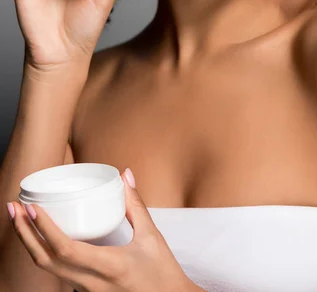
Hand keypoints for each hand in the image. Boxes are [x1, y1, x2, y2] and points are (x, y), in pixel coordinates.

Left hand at [6, 170, 192, 291]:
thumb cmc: (163, 273)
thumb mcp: (152, 236)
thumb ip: (136, 205)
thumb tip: (125, 175)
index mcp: (109, 267)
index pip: (66, 250)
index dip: (44, 229)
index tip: (32, 208)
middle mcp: (91, 283)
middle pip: (46, 262)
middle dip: (25, 234)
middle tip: (13, 207)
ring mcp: (86, 291)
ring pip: (48, 270)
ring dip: (30, 243)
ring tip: (21, 218)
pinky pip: (57, 273)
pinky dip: (43, 253)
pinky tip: (41, 236)